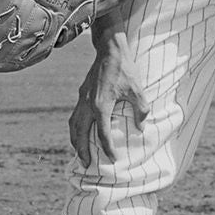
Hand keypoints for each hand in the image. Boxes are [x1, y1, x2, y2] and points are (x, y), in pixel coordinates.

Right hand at [69, 28, 149, 167]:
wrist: (110, 49)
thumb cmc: (125, 69)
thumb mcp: (137, 90)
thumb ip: (140, 110)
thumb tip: (141, 127)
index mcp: (101, 105)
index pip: (102, 133)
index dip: (107, 149)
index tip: (113, 159)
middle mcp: (88, 104)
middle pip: (80, 133)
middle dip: (82, 150)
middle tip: (85, 164)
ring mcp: (82, 98)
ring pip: (73, 125)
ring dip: (75, 140)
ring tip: (78, 152)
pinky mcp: (82, 93)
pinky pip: (74, 115)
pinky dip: (75, 127)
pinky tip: (79, 132)